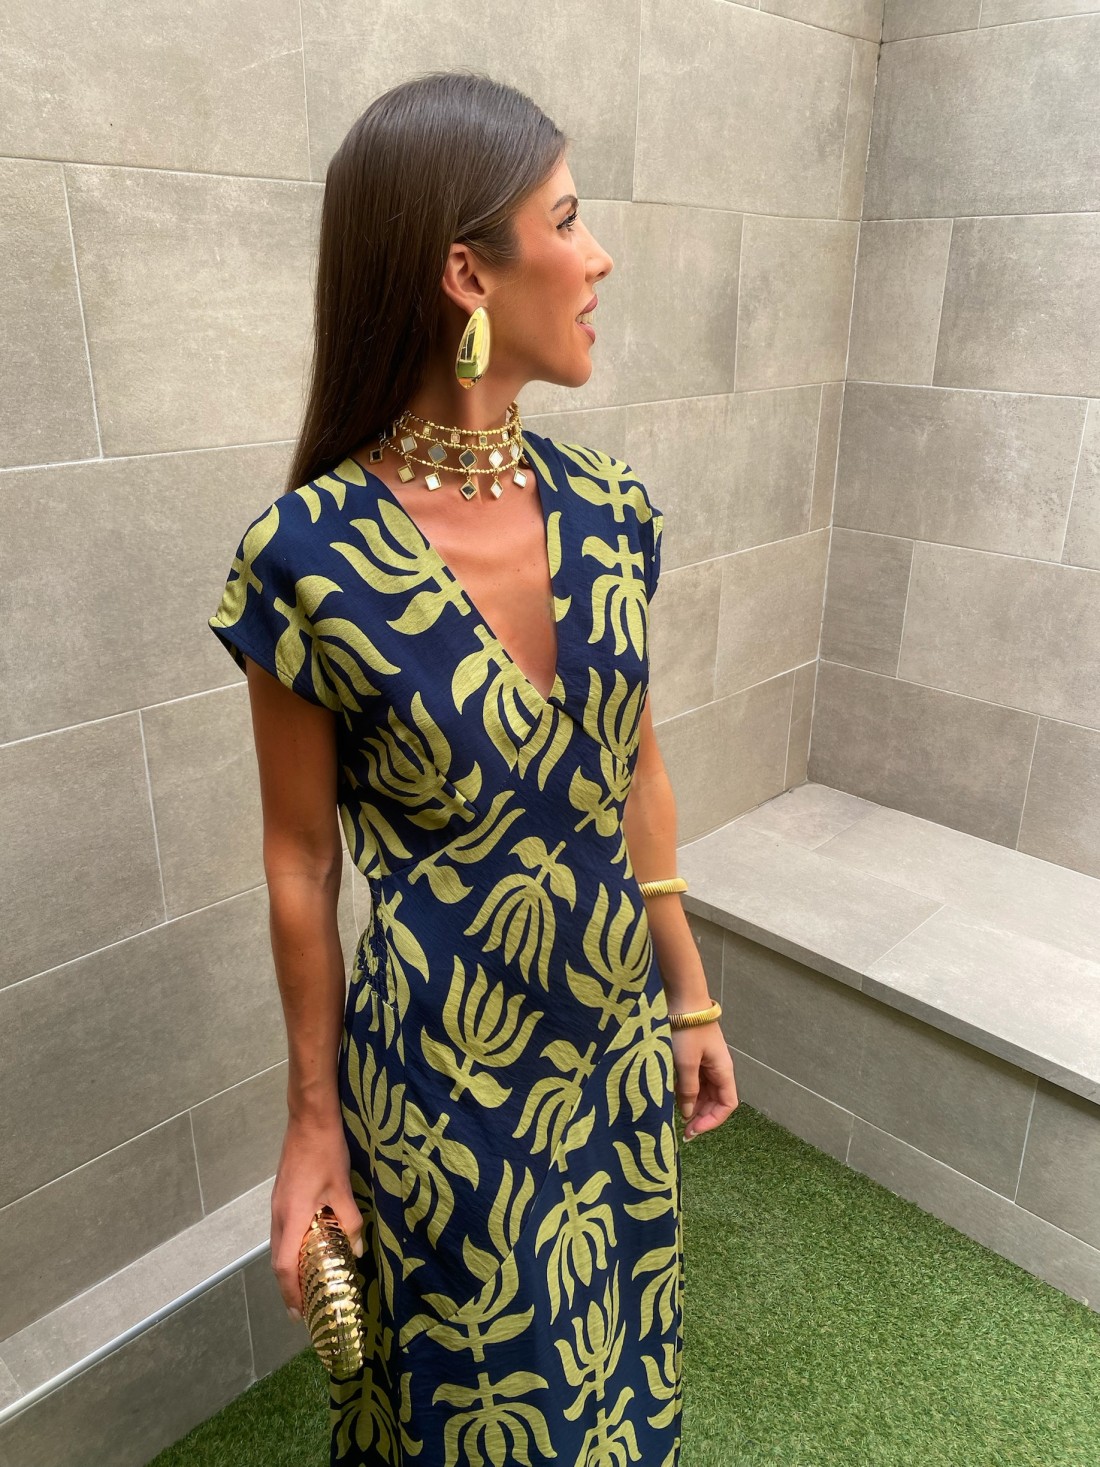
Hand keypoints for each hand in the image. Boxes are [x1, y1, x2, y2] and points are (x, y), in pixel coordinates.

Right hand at [270, 1116, 365, 1321]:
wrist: (309, 1119)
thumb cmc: (326, 1152)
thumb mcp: (343, 1187)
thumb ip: (350, 1221)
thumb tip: (358, 1250)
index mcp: (291, 1216)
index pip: (284, 1265)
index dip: (290, 1293)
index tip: (299, 1314)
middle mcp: (278, 1215)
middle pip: (277, 1260)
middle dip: (288, 1288)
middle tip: (305, 1308)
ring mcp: (277, 1204)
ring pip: (277, 1246)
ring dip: (288, 1269)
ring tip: (306, 1285)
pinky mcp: (281, 1195)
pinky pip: (281, 1232)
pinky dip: (289, 1250)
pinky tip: (306, 1250)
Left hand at [669, 1022, 737, 1139]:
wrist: (682, 999)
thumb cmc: (687, 1031)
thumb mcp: (686, 1063)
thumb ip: (688, 1089)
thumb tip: (688, 1113)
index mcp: (723, 1070)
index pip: (727, 1104)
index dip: (713, 1120)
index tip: (694, 1130)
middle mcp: (718, 1068)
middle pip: (716, 1100)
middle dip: (702, 1116)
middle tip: (683, 1130)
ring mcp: (707, 1061)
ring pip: (705, 1092)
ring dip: (694, 1105)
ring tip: (677, 1117)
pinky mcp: (695, 1055)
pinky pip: (695, 1080)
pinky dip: (687, 1091)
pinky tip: (673, 1097)